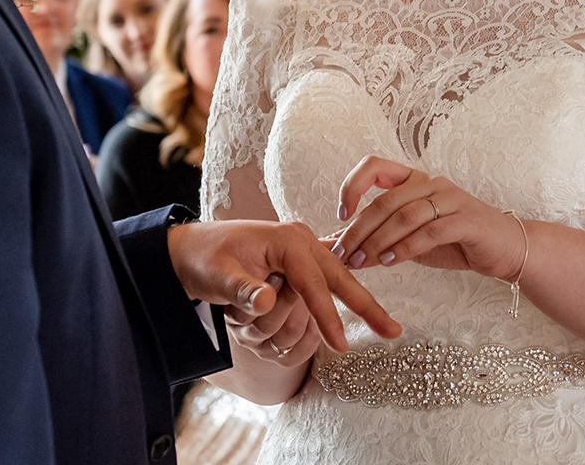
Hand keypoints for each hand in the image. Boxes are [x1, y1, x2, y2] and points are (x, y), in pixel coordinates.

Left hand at [167, 219, 400, 350]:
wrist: (190, 248)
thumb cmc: (203, 258)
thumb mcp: (217, 275)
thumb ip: (243, 289)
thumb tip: (268, 301)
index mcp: (286, 239)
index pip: (314, 283)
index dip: (327, 316)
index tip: (339, 345)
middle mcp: (300, 240)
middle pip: (341, 277)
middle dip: (366, 306)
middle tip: (393, 331)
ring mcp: (302, 249)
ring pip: (336, 280)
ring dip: (351, 304)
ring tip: (371, 324)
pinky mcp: (298, 260)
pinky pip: (325, 281)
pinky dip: (340, 296)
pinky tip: (362, 307)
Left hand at [333, 155, 527, 281]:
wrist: (505, 250)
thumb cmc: (454, 242)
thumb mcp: (408, 240)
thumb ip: (374, 240)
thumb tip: (331, 246)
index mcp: (414, 180)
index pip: (374, 166)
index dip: (352, 185)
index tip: (339, 215)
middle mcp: (431, 183)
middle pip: (385, 201)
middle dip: (359, 230)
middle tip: (342, 255)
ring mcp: (451, 199)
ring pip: (405, 216)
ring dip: (378, 241)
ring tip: (360, 263)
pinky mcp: (467, 220)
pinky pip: (430, 231)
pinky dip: (406, 247)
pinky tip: (390, 261)